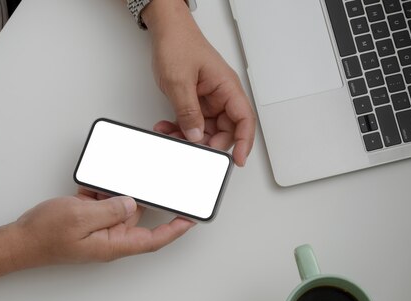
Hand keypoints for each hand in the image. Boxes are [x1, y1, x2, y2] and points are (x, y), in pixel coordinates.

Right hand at [10, 189, 194, 265]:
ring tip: (108, 181)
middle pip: (139, 216)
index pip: (154, 239)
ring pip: (120, 206)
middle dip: (146, 198)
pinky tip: (92, 183)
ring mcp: (99, 229)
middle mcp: (111, 237)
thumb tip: (132, 202)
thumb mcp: (81, 217)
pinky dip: (101, 191)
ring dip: (116, 192)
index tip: (192, 218)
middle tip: (156, 180)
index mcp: (114, 243)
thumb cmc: (44, 236)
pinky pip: (104, 202)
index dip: (175, 229)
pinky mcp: (88, 220)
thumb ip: (110, 209)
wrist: (17, 240)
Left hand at [142, 0, 255, 165]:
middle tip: (192, 147)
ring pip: (207, 129)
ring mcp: (209, 99)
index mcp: (227, 87)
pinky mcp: (196, 101)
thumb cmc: (179, 44)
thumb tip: (196, 135)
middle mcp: (222, 95)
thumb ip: (188, 111)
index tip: (238, 159)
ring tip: (172, 135)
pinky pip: (193, 122)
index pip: (244, 120)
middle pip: (226, 130)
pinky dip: (180, 128)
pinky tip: (168, 128)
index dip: (244, 142)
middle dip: (209, 142)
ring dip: (189, 137)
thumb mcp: (180, 81)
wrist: (166, 30)